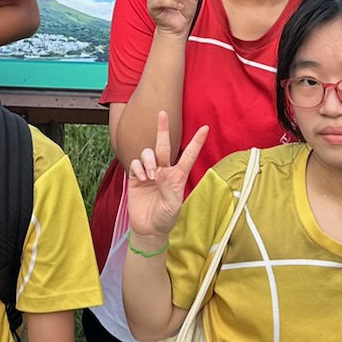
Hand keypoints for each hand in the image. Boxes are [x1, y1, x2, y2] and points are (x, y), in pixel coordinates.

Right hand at [125, 111, 208, 246]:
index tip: (206, 128)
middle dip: (163, 129)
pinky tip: (143, 178)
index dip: (197, 141)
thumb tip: (160, 172)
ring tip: (151, 175)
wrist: (148, 228)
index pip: (188, 155)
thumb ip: (168, 188)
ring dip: (149, 160)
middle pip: (164, 145)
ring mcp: (150, 173)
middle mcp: (164, 170)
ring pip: (148, 153)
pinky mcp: (136, 177)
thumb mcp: (173, 205)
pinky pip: (136, 163)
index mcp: (178, 176)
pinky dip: (139, 168)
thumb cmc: (165, 218)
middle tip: (162, 113)